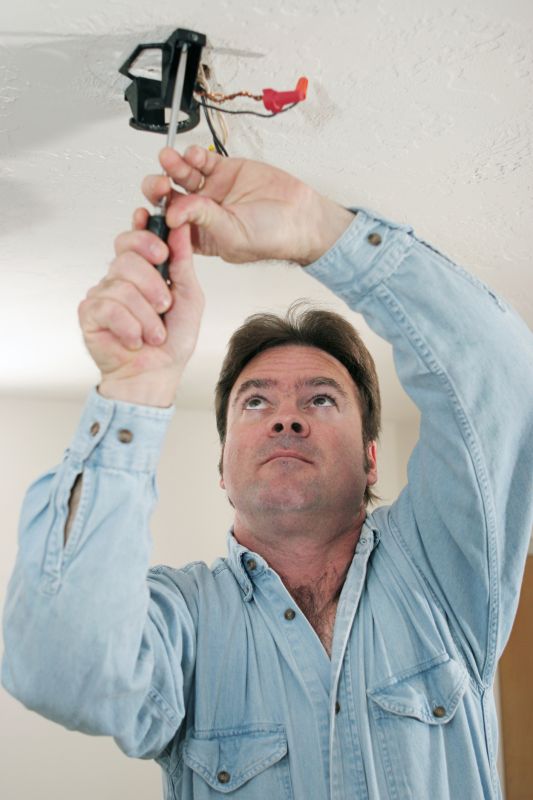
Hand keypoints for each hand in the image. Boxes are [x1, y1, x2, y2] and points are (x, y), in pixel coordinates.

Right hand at [78, 221, 203, 406]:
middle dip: (152, 283)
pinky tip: (135, 340)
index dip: (141, 231)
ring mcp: (102, 294)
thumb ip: (182, 262)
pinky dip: (130, 328)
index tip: (154, 233)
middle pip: (127, 258)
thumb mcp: (189, 297)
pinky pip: (109, 308)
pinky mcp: (89, 314)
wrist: (158, 374)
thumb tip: (181, 228)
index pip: (134, 238)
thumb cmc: (172, 340)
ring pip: (122, 287)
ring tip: (154, 334)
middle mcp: (119, 279)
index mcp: (142, 271)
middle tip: (164, 305)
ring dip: (147, 317)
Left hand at [140, 146, 353, 265]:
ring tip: (169, 158)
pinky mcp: (223, 170)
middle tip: (161, 184)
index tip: (148, 211)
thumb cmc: (272, 237)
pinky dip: (193, 155)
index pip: (167, 225)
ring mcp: (211, 190)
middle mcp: (200, 213)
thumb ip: (203, 219)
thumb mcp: (232, 233)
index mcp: (198, 237)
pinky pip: (200, 160)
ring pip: (180, 175)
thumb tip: (172, 214)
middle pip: (168, 197)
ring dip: (172, 166)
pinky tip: (193, 155)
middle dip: (159, 189)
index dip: (154, 217)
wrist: (301, 216)